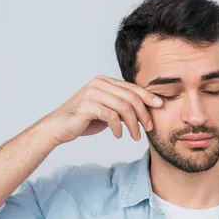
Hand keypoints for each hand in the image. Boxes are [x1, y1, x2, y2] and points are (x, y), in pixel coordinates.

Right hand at [43, 75, 162, 144]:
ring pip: (123, 107)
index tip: (160, 106)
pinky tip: (118, 135)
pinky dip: (118, 127)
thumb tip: (145, 111)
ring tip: (135, 136)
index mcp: (105, 81)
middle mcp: (99, 83)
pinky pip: (111, 116)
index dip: (148, 97)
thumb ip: (121, 106)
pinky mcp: (87, 105)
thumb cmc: (83, 120)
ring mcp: (92, 92)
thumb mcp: (106, 110)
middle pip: (131, 97)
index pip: (132, 88)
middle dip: (143, 113)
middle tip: (149, 128)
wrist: (59, 127)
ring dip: (133, 124)